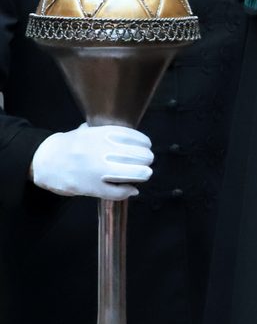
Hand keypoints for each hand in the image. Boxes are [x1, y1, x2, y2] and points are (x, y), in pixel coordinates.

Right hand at [31, 123, 153, 200]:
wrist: (45, 160)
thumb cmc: (71, 145)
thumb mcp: (89, 131)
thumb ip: (111, 132)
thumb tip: (136, 140)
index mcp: (103, 134)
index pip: (139, 139)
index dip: (145, 145)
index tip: (144, 148)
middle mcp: (103, 151)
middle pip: (142, 157)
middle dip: (145, 160)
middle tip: (143, 162)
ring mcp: (98, 170)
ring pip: (136, 173)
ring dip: (142, 174)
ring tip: (140, 174)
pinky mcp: (92, 187)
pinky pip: (120, 192)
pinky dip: (129, 191)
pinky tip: (130, 188)